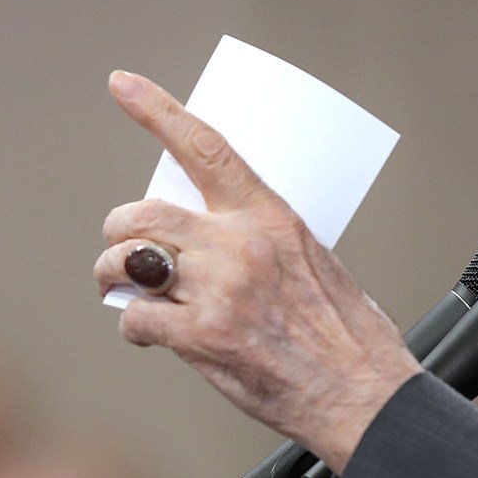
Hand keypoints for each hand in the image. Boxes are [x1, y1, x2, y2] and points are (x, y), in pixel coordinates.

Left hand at [94, 72, 417, 470]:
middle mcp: (240, 246)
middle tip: (120, 253)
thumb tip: (208, 246)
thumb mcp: (315, 261)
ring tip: (122, 289)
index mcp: (271, 217)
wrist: (363, 393)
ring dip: (113, 275)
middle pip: (145, 213)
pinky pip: (136, 318)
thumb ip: (258, 244)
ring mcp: (219, 291)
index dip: (158, 111)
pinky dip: (133, 327)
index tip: (123, 84)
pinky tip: (148, 335)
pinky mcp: (203, 337)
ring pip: (129, 262)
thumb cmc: (347, 336)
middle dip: (119, 230)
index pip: (206, 148)